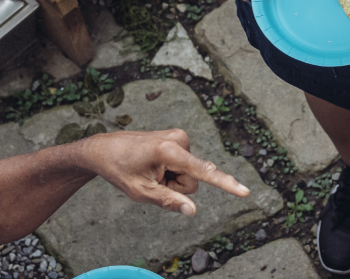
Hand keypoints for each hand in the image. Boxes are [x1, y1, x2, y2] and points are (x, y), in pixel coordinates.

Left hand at [83, 129, 249, 215]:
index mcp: (169, 151)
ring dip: (171, 178)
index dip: (226, 184)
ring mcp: (179, 137)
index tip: (245, 191)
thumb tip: (193, 211)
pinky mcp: (178, 139)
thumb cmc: (120, 169)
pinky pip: (183, 165)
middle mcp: (179, 139)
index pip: (203, 172)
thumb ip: (169, 201)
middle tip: (151, 179)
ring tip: (150, 170)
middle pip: (192, 180)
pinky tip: (153, 165)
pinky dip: (170, 171)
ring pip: (188, 174)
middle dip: (175, 185)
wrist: (105, 148)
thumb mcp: (141, 192)